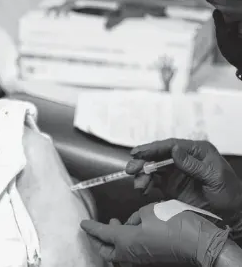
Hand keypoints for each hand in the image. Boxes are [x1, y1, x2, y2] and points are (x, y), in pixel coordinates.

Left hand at [81, 203, 229, 265]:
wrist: (198, 242)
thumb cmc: (173, 224)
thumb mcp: (149, 211)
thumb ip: (136, 216)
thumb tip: (133, 222)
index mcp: (124, 240)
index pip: (101, 233)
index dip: (90, 227)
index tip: (82, 223)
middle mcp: (129, 253)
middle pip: (105, 250)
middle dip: (97, 240)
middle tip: (93, 228)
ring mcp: (140, 259)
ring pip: (118, 253)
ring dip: (112, 240)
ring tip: (115, 222)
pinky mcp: (151, 259)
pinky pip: (131, 252)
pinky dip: (125, 242)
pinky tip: (131, 229)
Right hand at [126, 138, 241, 220]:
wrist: (232, 216)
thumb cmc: (229, 194)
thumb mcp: (214, 177)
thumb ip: (193, 164)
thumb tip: (174, 149)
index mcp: (196, 151)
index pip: (170, 145)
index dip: (152, 148)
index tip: (137, 152)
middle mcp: (183, 159)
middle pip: (158, 156)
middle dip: (142, 162)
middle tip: (130, 169)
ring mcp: (175, 173)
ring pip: (153, 169)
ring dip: (142, 175)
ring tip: (138, 186)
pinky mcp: (170, 186)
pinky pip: (153, 182)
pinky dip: (146, 185)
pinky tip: (143, 190)